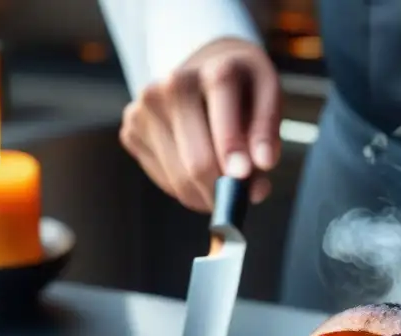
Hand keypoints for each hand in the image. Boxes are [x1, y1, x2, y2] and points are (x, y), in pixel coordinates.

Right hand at [119, 37, 280, 210]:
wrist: (204, 70)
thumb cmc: (243, 90)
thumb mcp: (269, 97)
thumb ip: (267, 132)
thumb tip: (261, 170)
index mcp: (216, 72)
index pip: (224, 123)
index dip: (233, 155)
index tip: (243, 180)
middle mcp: (174, 85)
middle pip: (197, 161)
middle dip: (222, 191)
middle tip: (239, 200)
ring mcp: (146, 107)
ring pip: (179, 179)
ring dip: (206, 196)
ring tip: (224, 186)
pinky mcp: (131, 128)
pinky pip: (163, 180)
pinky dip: (186, 189)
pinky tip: (198, 172)